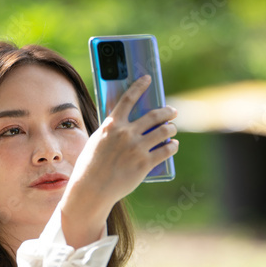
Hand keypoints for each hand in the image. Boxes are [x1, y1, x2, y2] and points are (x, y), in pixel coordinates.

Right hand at [58, 75, 178, 245]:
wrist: (92, 188)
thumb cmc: (92, 165)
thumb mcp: (97, 141)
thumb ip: (111, 131)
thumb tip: (125, 124)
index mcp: (111, 125)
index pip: (128, 99)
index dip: (139, 86)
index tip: (148, 78)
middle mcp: (125, 134)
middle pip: (153, 116)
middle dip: (166, 112)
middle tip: (172, 112)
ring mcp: (136, 148)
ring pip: (163, 132)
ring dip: (171, 128)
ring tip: (173, 129)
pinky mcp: (144, 163)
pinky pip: (166, 150)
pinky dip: (172, 146)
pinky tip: (174, 145)